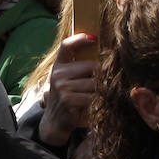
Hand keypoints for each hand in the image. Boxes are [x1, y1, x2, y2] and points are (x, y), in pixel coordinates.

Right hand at [39, 33, 98, 147]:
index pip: (66, 45)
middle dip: (100, 74)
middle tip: (100, 82)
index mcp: (58, 66)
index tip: (94, 38)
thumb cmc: (68, 96)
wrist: (55, 120)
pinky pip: (92, 96)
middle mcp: (58, 74)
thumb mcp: (68, 79)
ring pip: (94, 82)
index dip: (80, 39)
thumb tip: (102, 52)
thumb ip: (79, 67)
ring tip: (95, 94)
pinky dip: (96, 100)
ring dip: (99, 90)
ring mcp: (62, 87)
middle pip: (91, 66)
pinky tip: (92, 103)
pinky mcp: (68, 100)